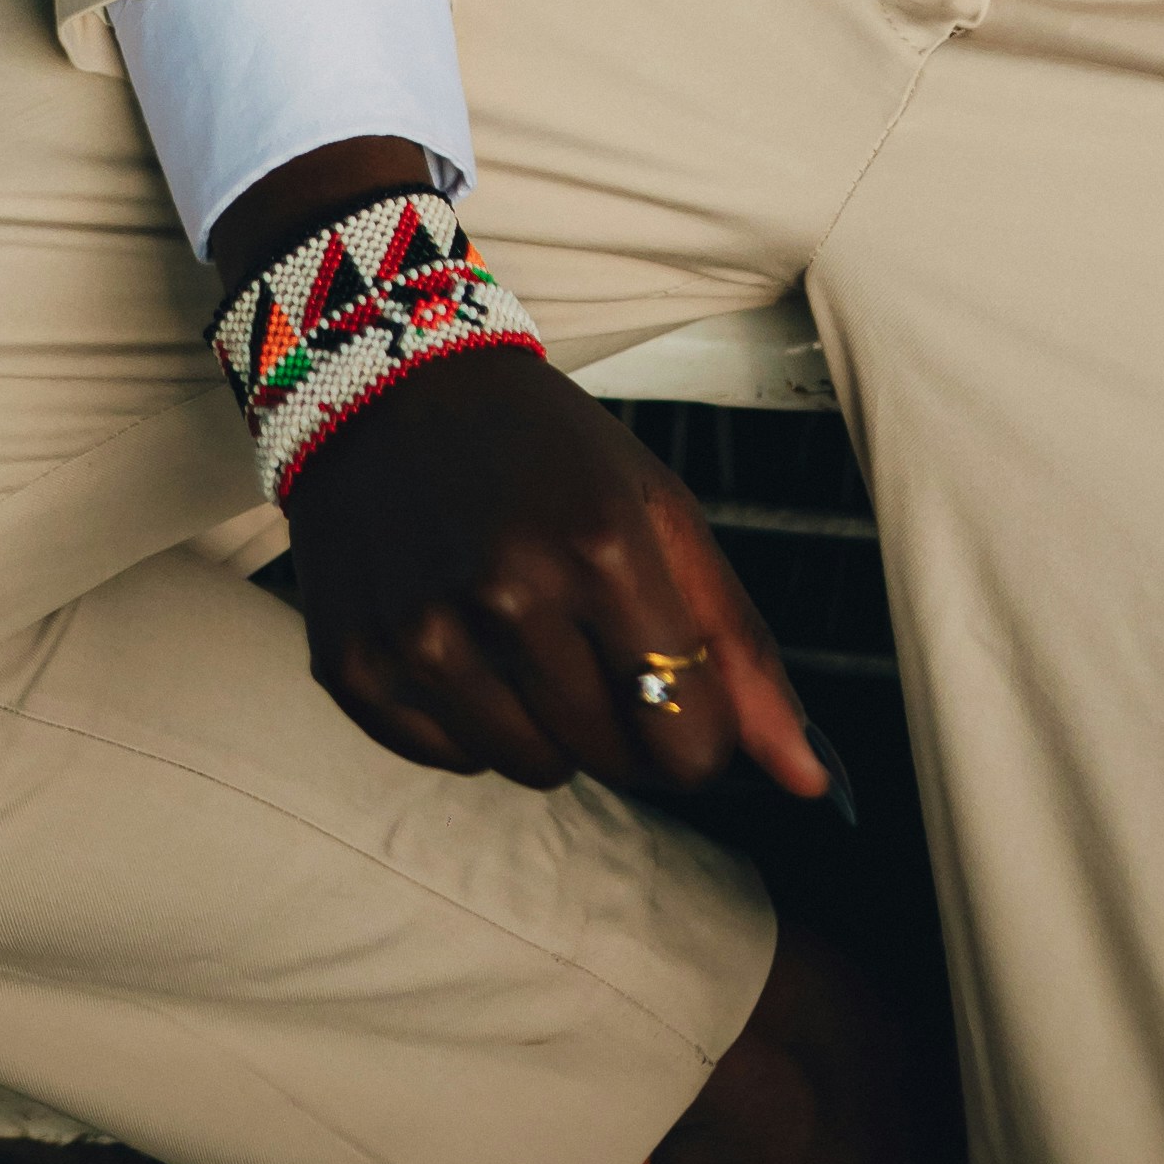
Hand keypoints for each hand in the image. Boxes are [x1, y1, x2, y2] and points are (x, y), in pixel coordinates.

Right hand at [215, 143, 824, 811]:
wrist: (392, 384)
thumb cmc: (546, 452)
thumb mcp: (658, 512)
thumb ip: (739, 647)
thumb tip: (810, 780)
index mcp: (603, 546)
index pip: (688, 741)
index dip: (697, 735)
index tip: (680, 697)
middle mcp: (507, 593)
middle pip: (611, 762)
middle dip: (621, 721)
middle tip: (590, 639)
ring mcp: (421, 632)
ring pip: (531, 768)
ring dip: (544, 722)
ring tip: (519, 629)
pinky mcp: (353, 662)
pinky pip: (448, 759)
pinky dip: (466, 718)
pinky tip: (456, 634)